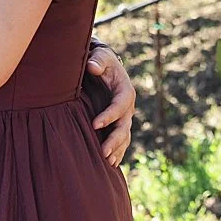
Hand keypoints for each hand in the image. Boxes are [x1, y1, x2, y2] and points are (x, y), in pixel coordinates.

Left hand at [87, 45, 135, 166]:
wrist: (104, 67)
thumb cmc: (101, 61)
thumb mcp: (100, 56)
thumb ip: (97, 60)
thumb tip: (92, 67)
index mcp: (125, 91)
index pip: (119, 106)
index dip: (109, 116)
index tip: (95, 125)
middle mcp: (128, 107)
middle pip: (124, 126)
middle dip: (115, 140)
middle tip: (103, 152)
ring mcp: (125, 117)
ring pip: (124, 136)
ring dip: (117, 149)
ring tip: (108, 162)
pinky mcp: (119, 123)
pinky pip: (121, 140)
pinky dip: (118, 151)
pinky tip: (111, 163)